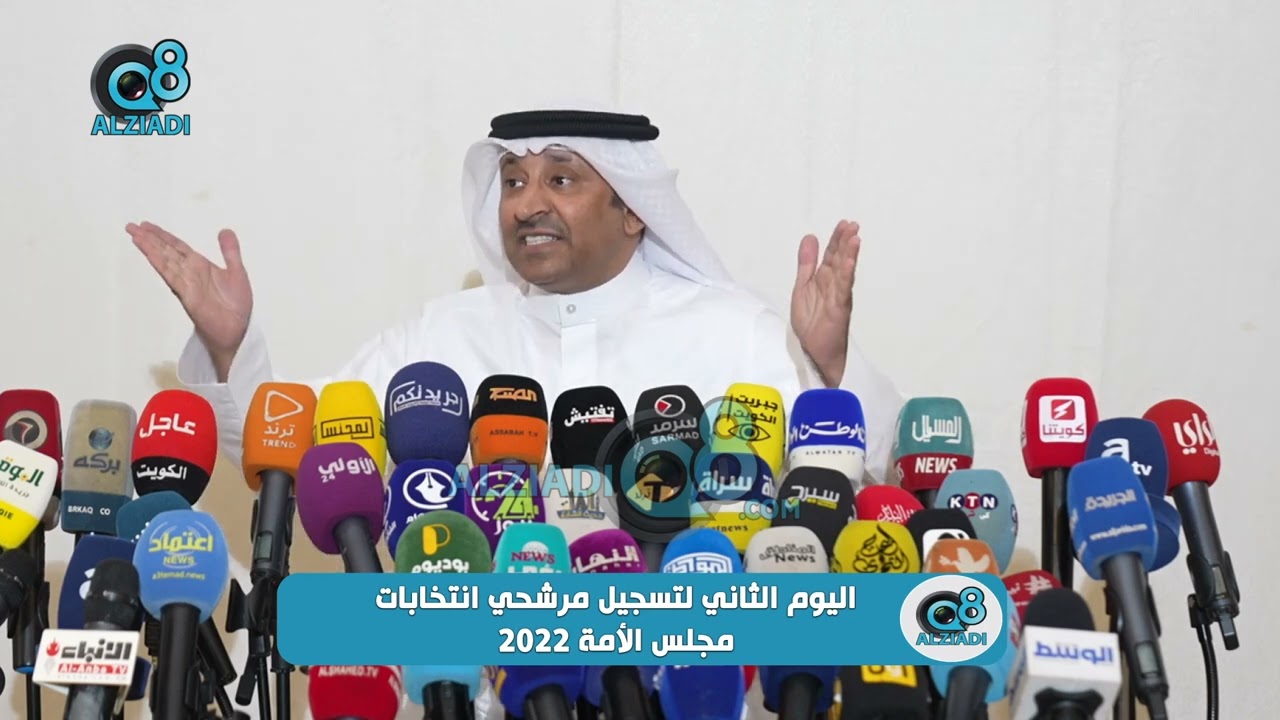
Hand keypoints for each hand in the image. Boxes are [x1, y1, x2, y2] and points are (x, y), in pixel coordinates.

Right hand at [128, 222, 252, 372]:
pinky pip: (172, 275)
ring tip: (135, 235)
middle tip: (131, 226)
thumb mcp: (237, 271)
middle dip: (149, 238)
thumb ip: (230, 251)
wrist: (237, 329)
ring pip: (165, 261)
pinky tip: (150, 253)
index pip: (177, 247)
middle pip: (166, 251)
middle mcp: (190, 273)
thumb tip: (225, 230)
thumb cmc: (235, 305)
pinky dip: (161, 263)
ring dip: (150, 247)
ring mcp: (186, 283)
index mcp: (200, 266)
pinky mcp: (187, 294)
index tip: (147, 225)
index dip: (162, 236)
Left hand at [790, 219, 861, 386]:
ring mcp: (838, 297)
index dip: (836, 240)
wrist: (813, 354)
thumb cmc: (811, 324)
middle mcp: (834, 287)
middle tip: (852, 224)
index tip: (843, 224)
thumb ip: (806, 264)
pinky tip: (850, 261)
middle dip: (845, 242)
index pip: (832, 256)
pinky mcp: (839, 309)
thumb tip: (810, 237)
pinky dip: (846, 274)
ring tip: (855, 237)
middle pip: (840, 260)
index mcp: (825, 280)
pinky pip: (843, 289)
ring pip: (844, 272)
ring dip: (849, 255)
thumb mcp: (803, 287)